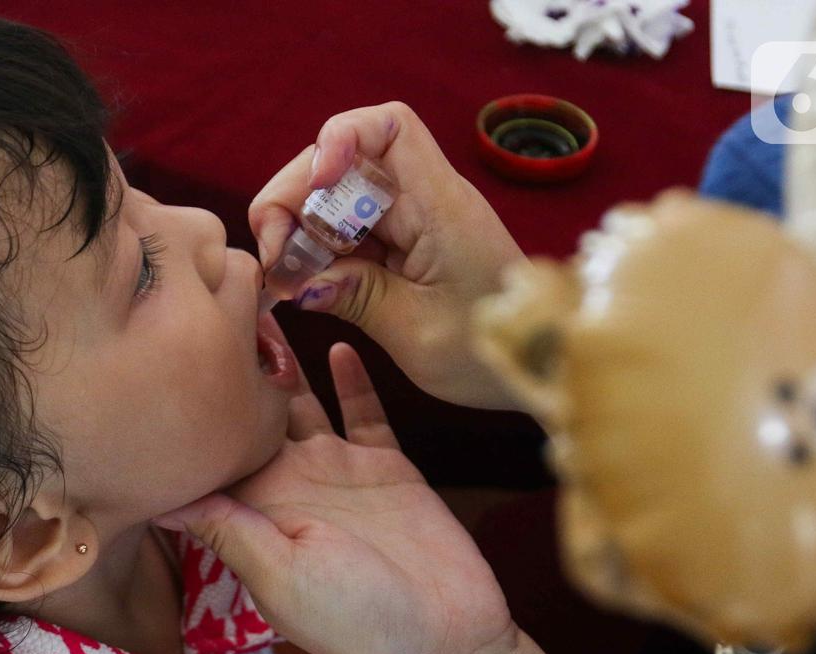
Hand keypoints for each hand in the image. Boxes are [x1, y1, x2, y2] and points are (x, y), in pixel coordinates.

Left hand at [155, 344, 587, 653]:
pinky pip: (363, 412)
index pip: (211, 447)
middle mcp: (291, 483)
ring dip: (284, 362)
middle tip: (210, 306)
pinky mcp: (387, 465)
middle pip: (250, 412)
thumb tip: (156, 494)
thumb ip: (227, 525)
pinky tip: (335, 342)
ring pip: (302, 401)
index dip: (191, 407)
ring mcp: (339, 470)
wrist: (444, 640)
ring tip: (262, 308)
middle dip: (231, 369)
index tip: (166, 356)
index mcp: (256, 509)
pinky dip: (351, 380)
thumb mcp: (279, 572)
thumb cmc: (354, 619)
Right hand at [250, 101, 524, 408]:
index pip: (389, 125)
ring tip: (289, 278)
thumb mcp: (416, 335)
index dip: (340, 138)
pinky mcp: (403, 245)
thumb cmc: (492, 354)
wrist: (538, 366)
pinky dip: (320, 250)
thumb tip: (298, 278)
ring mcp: (412, 222)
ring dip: (302, 229)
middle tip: (278, 257)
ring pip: (337, 197)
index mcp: (440, 207)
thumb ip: (354, 297)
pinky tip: (309, 282)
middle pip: (343, 162)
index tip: (314, 187)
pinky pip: (348, 230)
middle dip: (296, 198)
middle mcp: (425, 201)